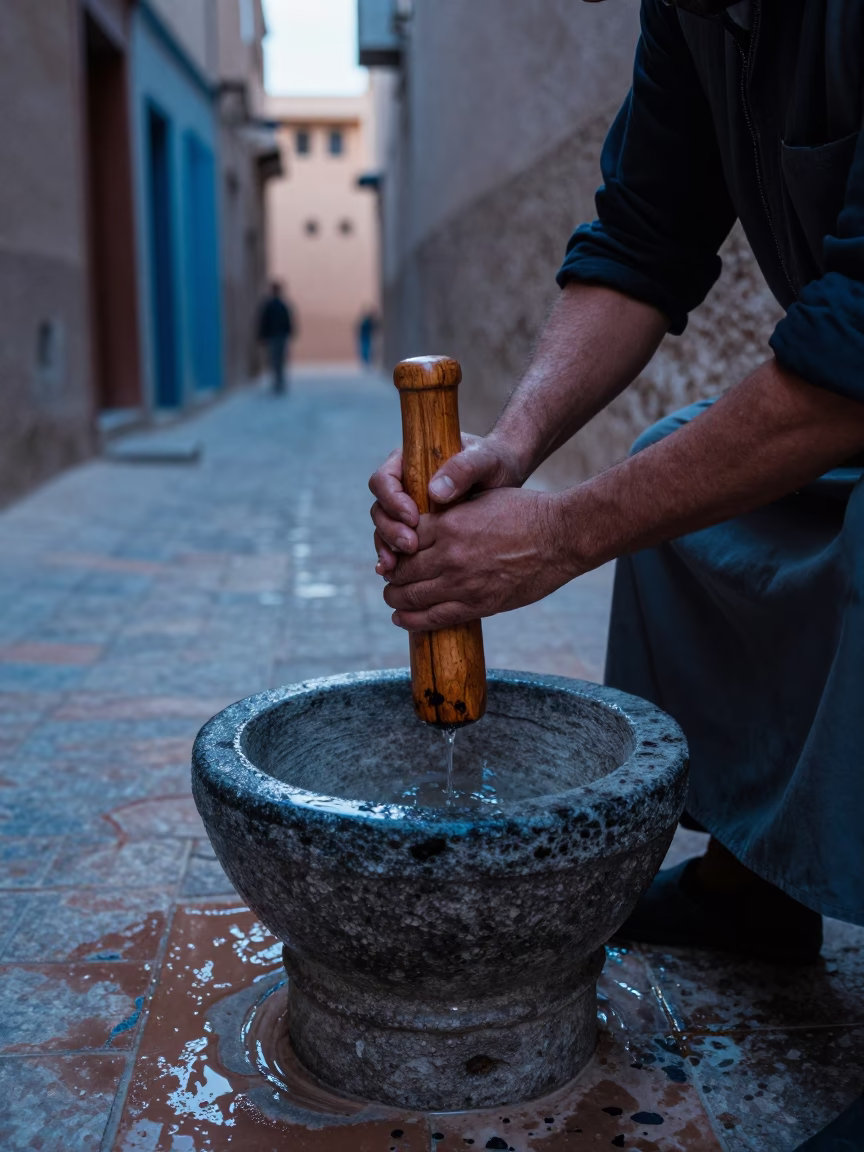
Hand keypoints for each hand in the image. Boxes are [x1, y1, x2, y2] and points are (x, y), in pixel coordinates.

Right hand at [369, 433, 525, 575]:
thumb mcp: (485, 460)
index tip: (413, 517)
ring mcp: (408, 510)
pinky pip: (398, 547)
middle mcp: (403, 487)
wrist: (507, 478)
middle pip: (380, 510)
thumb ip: (463, 468)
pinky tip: (398, 575)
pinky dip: (397, 562)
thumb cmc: (494, 463)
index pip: (384, 480)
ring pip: (385, 532)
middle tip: (410, 546)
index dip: (392, 501)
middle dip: (390, 531)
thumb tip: (435, 491)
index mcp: (410, 462)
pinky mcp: (418, 530)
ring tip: (398, 567)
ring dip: (389, 550)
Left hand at [381, 487, 574, 630]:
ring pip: (411, 597)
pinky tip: (402, 619)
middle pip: (401, 570)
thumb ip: (451, 510)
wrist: (560, 537)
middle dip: (390, 576)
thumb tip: (428, 518)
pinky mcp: (478, 604)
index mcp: (448, 524)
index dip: (392, 548)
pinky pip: (434, 618)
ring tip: (393, 599)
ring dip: (396, 599)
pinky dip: (412, 621)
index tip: (391, 553)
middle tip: (388, 579)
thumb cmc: (524, 512)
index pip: (401, 540)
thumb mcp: (480, 499)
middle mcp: (450, 555)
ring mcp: (462, 583)